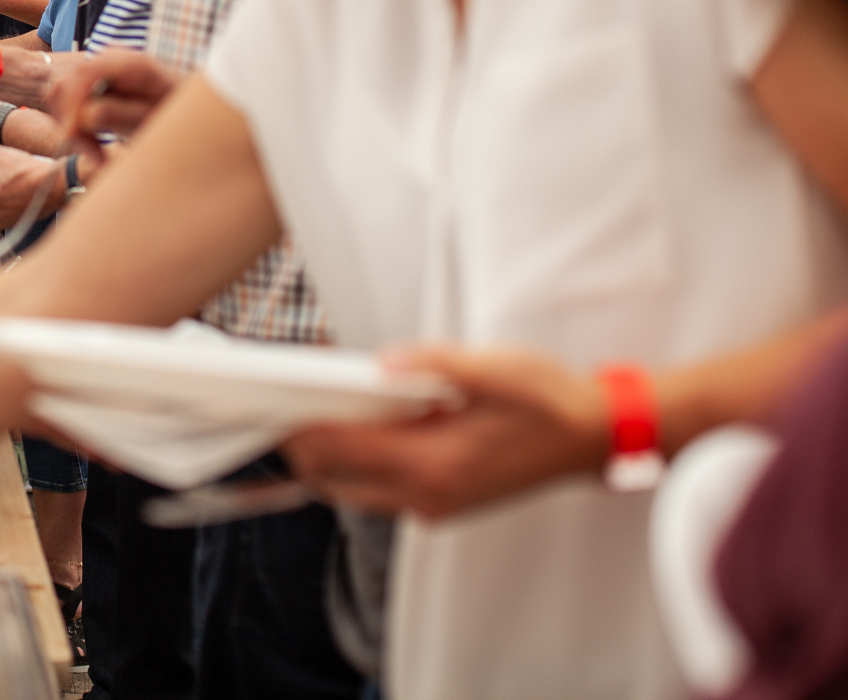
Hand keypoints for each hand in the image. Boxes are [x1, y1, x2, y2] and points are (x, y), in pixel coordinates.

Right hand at [47, 49, 181, 161]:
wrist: (186, 108)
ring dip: (72, 127)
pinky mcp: (91, 80)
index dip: (72, 105)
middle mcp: (110, 58)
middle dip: (72, 122)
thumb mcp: (154, 119)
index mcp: (130, 63)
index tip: (72, 135)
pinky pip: (67, 101)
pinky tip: (93, 144)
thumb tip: (87, 114)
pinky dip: (73, 125)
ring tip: (97, 153)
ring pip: (62, 94)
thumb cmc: (175, 114)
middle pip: (68, 84)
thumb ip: (122, 116)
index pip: (83, 74)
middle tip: (94, 155)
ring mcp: (98, 66)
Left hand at [283, 345, 610, 519]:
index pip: (342, 451)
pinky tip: (360, 423)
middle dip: (302, 445)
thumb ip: (437, 364)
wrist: (595, 437)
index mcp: (436, 464)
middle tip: (283, 401)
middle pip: (334, 480)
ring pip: (354, 490)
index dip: (301, 427)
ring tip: (315, 409)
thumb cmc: (550, 400)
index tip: (273, 400)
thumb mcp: (497, 368)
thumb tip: (383, 364)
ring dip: (328, 456)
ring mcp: (436, 505)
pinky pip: (380, 489)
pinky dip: (358, 462)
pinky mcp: (443, 502)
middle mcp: (429, 495)